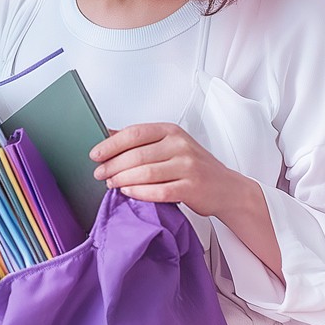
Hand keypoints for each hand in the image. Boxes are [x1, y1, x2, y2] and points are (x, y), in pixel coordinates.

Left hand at [91, 122, 242, 216]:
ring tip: (111, 184)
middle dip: (113, 165)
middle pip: (137, 155)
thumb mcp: (170, 145)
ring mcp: (188, 167)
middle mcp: (180, 146)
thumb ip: (142, 140)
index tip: (95, 154)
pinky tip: (129, 193)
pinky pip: (159, 191)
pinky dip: (140, 193)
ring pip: (145, 173)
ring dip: (123, 180)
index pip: (134, 133)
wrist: (228, 189)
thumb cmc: (195, 166)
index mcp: (171, 131)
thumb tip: (107, 134)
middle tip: (100, 173)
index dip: (110, 144)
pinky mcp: (192, 188)